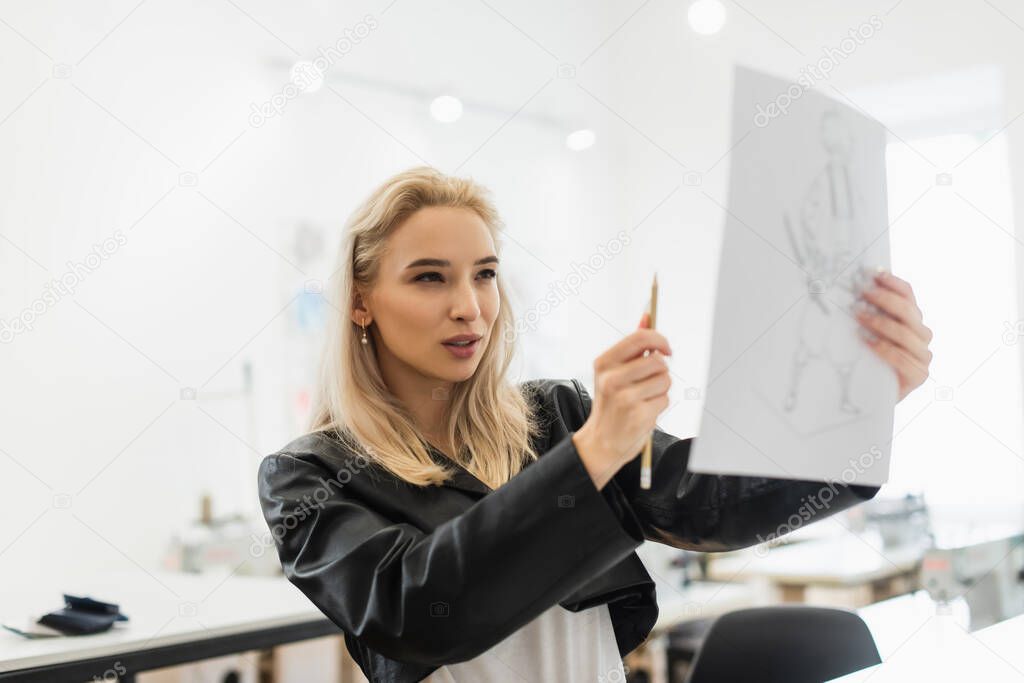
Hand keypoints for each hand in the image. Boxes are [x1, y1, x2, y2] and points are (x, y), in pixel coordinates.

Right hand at [572, 313, 672, 488]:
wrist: (600, 442)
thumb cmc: (611, 403)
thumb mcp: (613, 371)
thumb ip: (632, 345)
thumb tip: (647, 316)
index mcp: (604, 363)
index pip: (640, 338)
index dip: (660, 340)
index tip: (666, 349)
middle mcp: (611, 378)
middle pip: (658, 360)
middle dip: (661, 370)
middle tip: (651, 380)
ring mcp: (625, 397)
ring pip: (665, 380)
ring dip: (661, 389)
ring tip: (645, 398)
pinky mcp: (638, 415)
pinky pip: (665, 399)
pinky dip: (659, 405)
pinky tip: (644, 411)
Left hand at [855, 269, 932, 402]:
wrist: (871, 397)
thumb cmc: (867, 360)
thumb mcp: (866, 332)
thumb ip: (867, 313)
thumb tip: (849, 288)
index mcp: (912, 319)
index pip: (908, 295)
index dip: (892, 282)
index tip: (872, 273)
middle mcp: (922, 335)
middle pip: (907, 311)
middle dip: (884, 299)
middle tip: (861, 292)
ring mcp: (923, 355)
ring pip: (906, 333)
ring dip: (881, 322)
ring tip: (858, 315)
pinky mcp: (919, 375)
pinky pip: (903, 358)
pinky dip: (885, 348)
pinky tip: (867, 340)